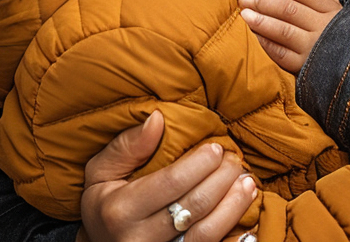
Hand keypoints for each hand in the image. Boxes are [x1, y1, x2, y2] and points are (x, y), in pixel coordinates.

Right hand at [77, 110, 257, 241]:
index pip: (171, 183)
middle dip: (222, 178)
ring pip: (206, 235)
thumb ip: (127, 145)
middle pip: (193, 207)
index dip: (199, 163)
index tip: (216, 147)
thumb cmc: (105, 202)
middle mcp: (138, 240)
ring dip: (233, 205)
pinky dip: (231, 231)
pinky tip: (244, 211)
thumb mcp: (101, 171)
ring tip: (247, 181)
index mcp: (120, 210)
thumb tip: (158, 119)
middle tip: (235, 159)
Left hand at [238, 0, 341, 72]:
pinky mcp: (305, 67)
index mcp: (331, 10)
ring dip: (262, 21)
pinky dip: (267, 43)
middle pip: (289, 9)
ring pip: (284, 30)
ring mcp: (314, 48)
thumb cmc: (340, 35)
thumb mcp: (332, 10)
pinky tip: (256, 35)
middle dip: (264, 2)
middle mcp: (323, 27)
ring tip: (244, 14)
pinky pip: (282, 54)